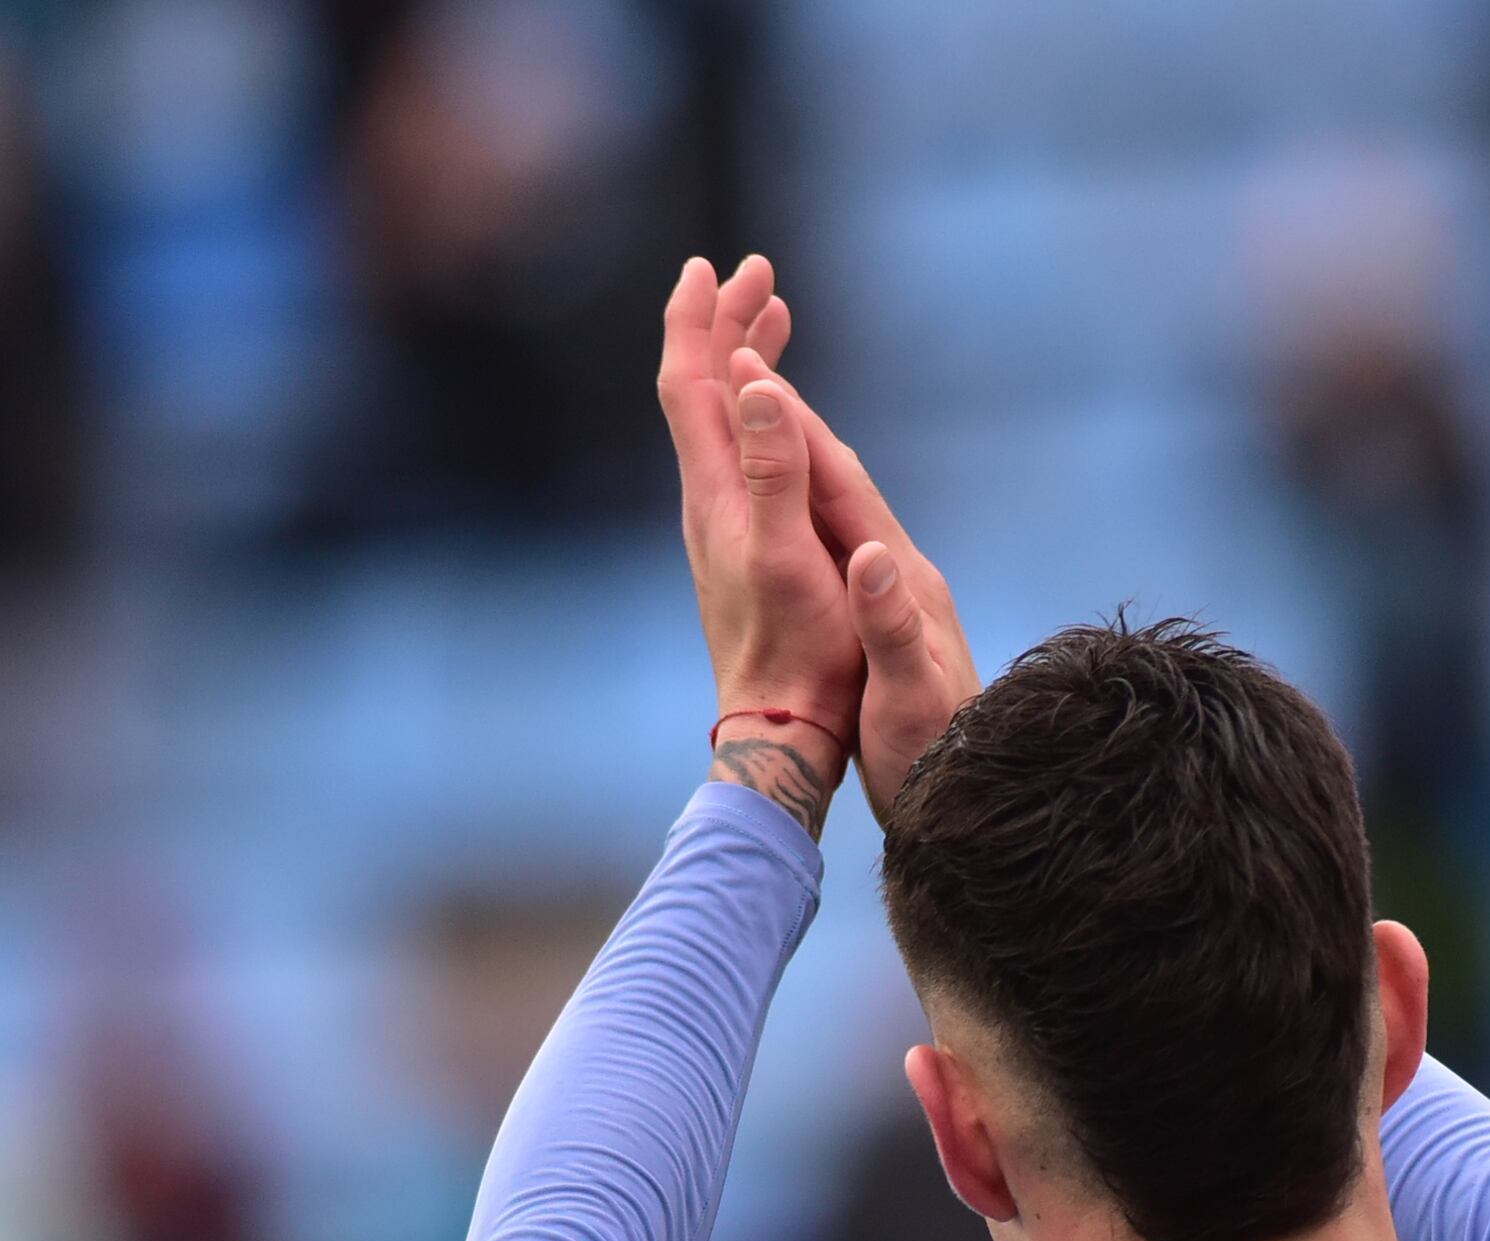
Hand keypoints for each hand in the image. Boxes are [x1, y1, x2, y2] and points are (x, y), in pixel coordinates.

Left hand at [656, 254, 852, 828]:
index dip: (699, 321)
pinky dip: (760, 414)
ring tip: (773, 322)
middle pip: (704, 392)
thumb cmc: (798, 651)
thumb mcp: (787, 555)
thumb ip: (774, 468)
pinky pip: (742, 454)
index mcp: (717, 493)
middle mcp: (709, 501)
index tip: (716, 266)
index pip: (691, 383)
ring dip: (744, 365)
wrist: (783, 727)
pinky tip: (780, 419)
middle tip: (757, 273)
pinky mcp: (743, 547)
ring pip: (724, 422)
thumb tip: (757, 382)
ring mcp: (723, 524)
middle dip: (725, 325)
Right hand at [788, 388, 978, 815]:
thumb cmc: (932, 758)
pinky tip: (792, 505)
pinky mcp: (889, 616)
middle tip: (747, 362)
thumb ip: (891, 627)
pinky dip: (808, 507)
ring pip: (842, 506)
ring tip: (764, 413)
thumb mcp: (908, 698)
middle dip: (796, 422)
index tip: (755, 375)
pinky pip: (839, 540)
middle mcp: (903, 575)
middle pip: (843, 482)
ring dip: (802, 457)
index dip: (799, 431)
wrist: (968, 797)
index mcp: (903, 583)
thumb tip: (871, 557)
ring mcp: (897, 593)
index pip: (845, 491)